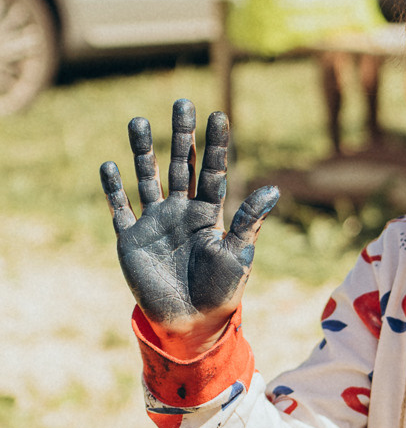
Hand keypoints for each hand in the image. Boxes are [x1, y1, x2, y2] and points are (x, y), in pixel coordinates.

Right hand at [100, 99, 278, 348]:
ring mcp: (155, 223)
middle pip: (181, 165)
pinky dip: (113, 189)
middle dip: (181, 135)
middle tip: (183, 102)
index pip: (213, 172)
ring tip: (138, 121)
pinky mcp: (131, 240)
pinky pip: (119, 209)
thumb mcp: (238, 255)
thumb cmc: (221, 293)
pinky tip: (109, 166)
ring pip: (147, 178)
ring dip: (142, 152)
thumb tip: (273, 188)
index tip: (218, 115)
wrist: (192, 325)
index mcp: (209, 215)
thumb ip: (249, 221)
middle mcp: (181, 212)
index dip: (215, 145)